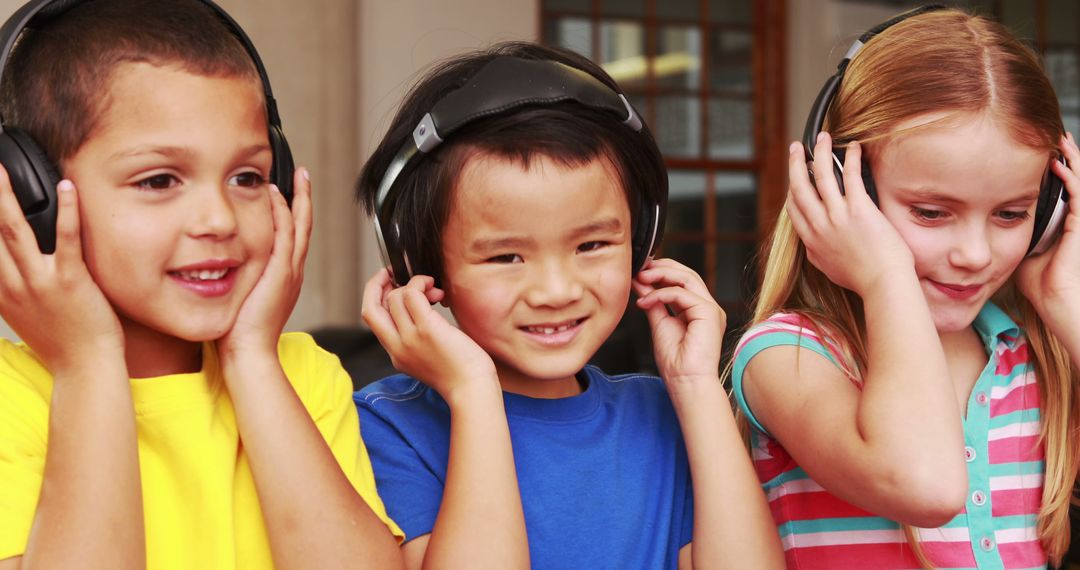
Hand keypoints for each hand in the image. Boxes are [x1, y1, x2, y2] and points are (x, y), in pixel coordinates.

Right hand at [0, 172, 121, 372]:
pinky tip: (67, 189)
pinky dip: (67, 210)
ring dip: (6, 196)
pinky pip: (66, 238)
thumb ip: (11, 289)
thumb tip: (9, 269)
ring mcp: (40, 281)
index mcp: (1, 291)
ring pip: (14, 229)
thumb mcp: (23, 315)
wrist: (85, 367)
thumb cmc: (63, 342)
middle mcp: (12, 284)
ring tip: (2, 170)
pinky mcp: (70, 280)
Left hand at [217, 168, 311, 358]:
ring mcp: (289, 271)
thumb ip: (240, 280)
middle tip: (303, 175)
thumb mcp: (243, 299)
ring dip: (298, 198)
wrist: (249, 353)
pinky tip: (276, 195)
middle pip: (304, 226)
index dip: (295, 212)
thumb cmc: (240, 334)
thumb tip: (220, 269)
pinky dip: (283, 213)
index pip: (294, 236)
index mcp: (286, 277)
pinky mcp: (280, 273)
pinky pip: (285, 235)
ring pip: (299, 226)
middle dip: (304, 198)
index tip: (289, 192)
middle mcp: (293, 270)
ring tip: (297, 176)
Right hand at [361, 268, 496, 402]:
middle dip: (377, 284)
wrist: (472, 390)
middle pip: (371, 308)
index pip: (373, 319)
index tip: (387, 283)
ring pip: (395, 297)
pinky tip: (435, 288)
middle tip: (394, 273)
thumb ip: (416, 338)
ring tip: (433, 290)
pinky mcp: (427, 329)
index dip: (376, 297)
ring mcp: (410, 338)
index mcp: (396, 354)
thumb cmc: (461, 374)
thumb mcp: (427, 358)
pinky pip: (412, 295)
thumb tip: (420, 306)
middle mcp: (397, 347)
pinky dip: (420, 283)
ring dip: (413, 283)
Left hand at [634, 258, 723, 392]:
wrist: (685, 382)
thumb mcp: (659, 324)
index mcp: (698, 310)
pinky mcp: (709, 313)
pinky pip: (682, 294)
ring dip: (661, 275)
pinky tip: (646, 302)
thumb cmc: (675, 363)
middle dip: (662, 268)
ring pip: (687, 278)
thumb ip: (653, 302)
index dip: (662, 271)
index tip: (640, 271)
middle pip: (687, 274)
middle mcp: (708, 307)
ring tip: (641, 278)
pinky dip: (661, 294)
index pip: (683, 280)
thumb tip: (641, 284)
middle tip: (640, 269)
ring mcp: (711, 309)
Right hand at [786, 133, 914, 294]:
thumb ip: (818, 253)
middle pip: (800, 187)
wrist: (882, 284)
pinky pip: (851, 175)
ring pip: (821, 175)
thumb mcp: (828, 269)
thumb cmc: (862, 279)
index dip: (793, 189)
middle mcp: (819, 225)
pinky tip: (853, 147)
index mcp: (811, 240)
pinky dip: (851, 158)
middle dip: (796, 164)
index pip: (794, 208)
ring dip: (820, 152)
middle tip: (796, 149)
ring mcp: (837, 216)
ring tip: (822, 138)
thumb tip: (814, 244)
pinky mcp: (859, 209)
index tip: (796, 178)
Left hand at [1017, 133, 1079, 317]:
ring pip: (1078, 181)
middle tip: (1053, 137)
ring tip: (1060, 140)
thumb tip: (987, 226)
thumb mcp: (1020, 252)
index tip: (1037, 153)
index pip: (1059, 189)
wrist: (1056, 301)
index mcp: (1061, 222)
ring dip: (1071, 160)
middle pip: (1072, 180)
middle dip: (1064, 157)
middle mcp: (1073, 218)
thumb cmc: (1039, 284)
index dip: (1051, 170)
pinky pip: (1078, 195)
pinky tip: (1059, 163)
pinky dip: (1070, 177)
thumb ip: (1011, 236)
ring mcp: (1079, 221)